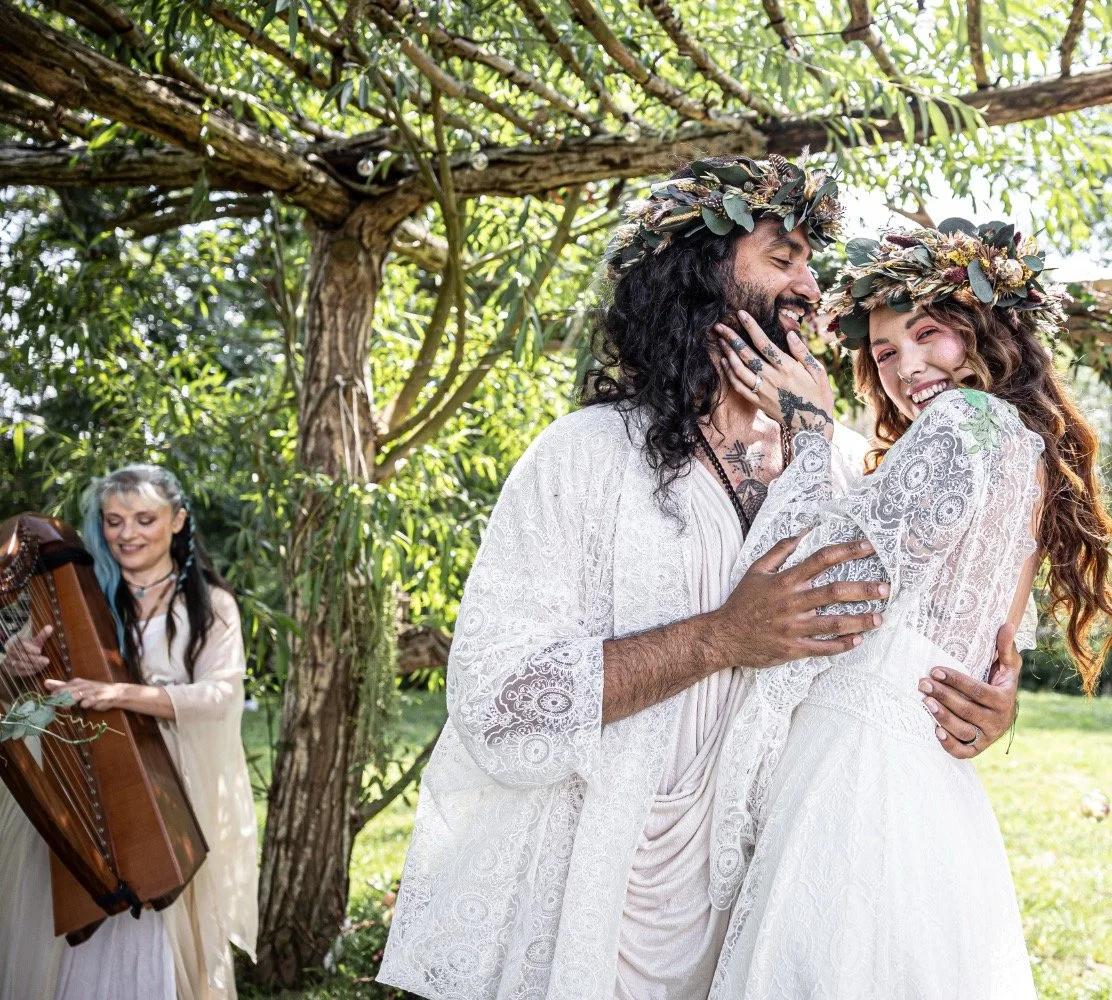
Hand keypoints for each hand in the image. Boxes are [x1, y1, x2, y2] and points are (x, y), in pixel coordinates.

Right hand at [2, 625, 52, 675]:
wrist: (14, 655)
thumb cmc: (27, 647)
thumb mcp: (34, 641)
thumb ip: (42, 635)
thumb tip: (50, 627)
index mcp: (15, 642)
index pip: (21, 645)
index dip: (30, 648)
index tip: (39, 650)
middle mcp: (10, 652)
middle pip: (22, 656)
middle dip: (35, 659)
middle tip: (47, 660)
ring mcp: (9, 661)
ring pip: (20, 665)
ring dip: (33, 666)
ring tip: (43, 665)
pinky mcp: (10, 670)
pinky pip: (18, 672)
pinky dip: (28, 672)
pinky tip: (37, 669)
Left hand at [43, 677, 124, 712]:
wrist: (114, 692)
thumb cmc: (93, 691)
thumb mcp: (77, 687)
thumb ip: (62, 686)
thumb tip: (45, 682)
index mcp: (75, 683)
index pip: (60, 688)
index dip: (52, 697)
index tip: (47, 705)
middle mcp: (81, 685)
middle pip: (65, 691)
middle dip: (58, 700)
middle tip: (53, 708)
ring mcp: (89, 691)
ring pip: (75, 695)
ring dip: (69, 701)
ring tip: (66, 707)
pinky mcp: (97, 697)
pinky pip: (89, 701)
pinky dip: (85, 703)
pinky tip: (84, 705)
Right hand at [708, 534, 886, 667]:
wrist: (724, 636)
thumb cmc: (742, 601)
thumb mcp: (756, 570)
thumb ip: (780, 550)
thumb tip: (804, 532)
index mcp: (785, 581)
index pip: (821, 560)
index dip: (847, 550)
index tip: (869, 546)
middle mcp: (792, 603)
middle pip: (834, 592)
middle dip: (863, 589)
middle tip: (885, 588)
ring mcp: (793, 627)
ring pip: (833, 623)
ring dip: (860, 620)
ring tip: (880, 617)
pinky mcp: (793, 649)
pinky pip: (823, 648)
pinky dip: (842, 645)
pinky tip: (858, 640)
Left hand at [715, 310, 833, 440]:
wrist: (811, 426)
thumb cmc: (818, 396)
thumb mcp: (818, 372)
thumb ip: (802, 353)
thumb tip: (790, 334)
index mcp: (787, 368)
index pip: (764, 343)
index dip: (751, 327)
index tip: (741, 314)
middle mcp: (772, 378)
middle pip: (747, 354)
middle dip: (732, 338)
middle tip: (720, 326)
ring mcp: (763, 391)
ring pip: (739, 370)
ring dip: (728, 354)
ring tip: (720, 341)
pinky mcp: (757, 402)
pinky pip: (739, 386)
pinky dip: (730, 373)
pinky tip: (724, 362)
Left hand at [919, 623, 1020, 759]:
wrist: (1004, 714)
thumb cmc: (1001, 684)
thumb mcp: (1007, 666)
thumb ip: (1004, 648)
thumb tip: (1006, 624)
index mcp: (1005, 699)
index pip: (979, 691)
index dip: (957, 681)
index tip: (935, 670)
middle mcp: (998, 721)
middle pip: (967, 710)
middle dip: (943, 696)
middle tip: (922, 683)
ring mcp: (987, 737)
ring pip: (963, 730)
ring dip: (943, 717)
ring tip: (925, 702)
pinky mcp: (977, 749)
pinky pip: (963, 751)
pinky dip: (949, 744)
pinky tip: (935, 731)